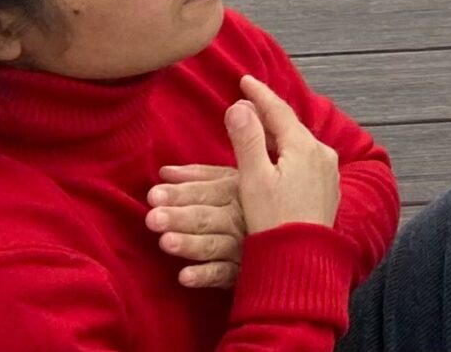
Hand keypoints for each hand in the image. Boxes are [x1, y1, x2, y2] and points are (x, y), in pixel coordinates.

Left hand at [147, 164, 244, 289]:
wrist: (296, 234)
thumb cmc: (256, 203)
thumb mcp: (235, 181)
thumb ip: (200, 177)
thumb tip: (164, 173)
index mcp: (238, 190)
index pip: (206, 191)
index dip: (180, 193)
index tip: (153, 195)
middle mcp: (240, 217)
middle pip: (207, 217)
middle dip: (180, 217)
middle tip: (154, 218)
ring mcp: (242, 246)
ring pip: (213, 245)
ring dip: (190, 244)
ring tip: (166, 242)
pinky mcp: (244, 271)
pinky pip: (223, 274)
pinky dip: (205, 276)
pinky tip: (184, 277)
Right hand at [225, 76, 340, 236]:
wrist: (301, 261)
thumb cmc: (273, 221)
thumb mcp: (254, 179)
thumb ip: (247, 140)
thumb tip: (240, 105)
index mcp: (303, 147)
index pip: (278, 112)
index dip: (259, 95)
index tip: (244, 80)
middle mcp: (322, 155)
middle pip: (291, 126)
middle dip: (270, 113)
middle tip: (250, 99)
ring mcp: (328, 173)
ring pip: (300, 143)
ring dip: (280, 133)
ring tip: (263, 126)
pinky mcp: (327, 191)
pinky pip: (305, 160)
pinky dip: (289, 153)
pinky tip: (281, 159)